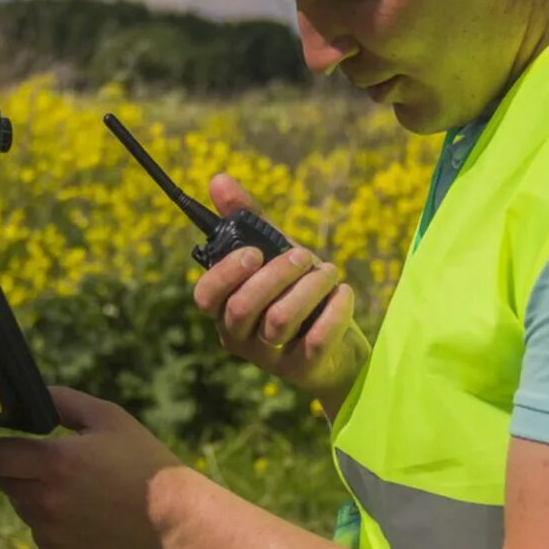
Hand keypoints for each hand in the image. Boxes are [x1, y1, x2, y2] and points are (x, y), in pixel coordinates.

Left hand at [0, 386, 198, 548]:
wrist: (173, 522)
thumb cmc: (145, 466)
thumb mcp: (109, 418)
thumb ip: (62, 401)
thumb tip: (29, 398)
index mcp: (55, 462)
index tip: (4, 440)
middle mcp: (45, 501)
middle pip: (3, 480)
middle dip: (18, 468)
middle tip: (52, 463)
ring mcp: (50, 532)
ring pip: (21, 506)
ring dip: (34, 494)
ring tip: (77, 488)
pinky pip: (38, 532)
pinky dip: (50, 522)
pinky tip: (83, 513)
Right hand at [192, 174, 370, 409]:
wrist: (340, 351)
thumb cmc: (300, 297)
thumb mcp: (275, 256)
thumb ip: (248, 221)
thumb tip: (218, 179)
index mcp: (225, 311)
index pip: (205, 298)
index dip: (226, 273)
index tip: (254, 252)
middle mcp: (241, 339)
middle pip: (242, 307)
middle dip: (276, 272)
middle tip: (303, 255)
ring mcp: (271, 359)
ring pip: (280, 320)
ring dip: (311, 285)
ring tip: (329, 271)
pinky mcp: (305, 369)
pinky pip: (318, 337)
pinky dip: (336, 308)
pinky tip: (344, 293)